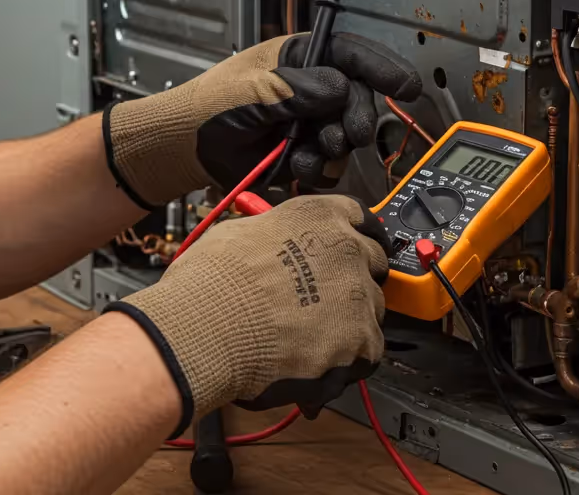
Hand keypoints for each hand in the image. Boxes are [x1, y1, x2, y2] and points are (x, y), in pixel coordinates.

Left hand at [104, 33, 420, 207]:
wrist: (185, 150)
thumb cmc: (209, 107)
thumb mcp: (253, 90)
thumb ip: (298, 89)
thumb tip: (340, 89)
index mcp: (300, 58)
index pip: (352, 55)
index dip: (383, 69)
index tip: (407, 88)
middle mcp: (311, 88)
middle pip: (357, 100)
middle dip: (356, 119)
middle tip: (350, 136)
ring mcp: (309, 122)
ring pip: (345, 136)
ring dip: (332, 149)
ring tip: (306, 154)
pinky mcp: (304, 154)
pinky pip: (329, 164)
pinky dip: (318, 169)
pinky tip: (297, 167)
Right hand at [104, 195, 389, 434]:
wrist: (206, 330)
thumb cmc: (209, 285)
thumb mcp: (238, 234)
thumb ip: (274, 238)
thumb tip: (273, 247)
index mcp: (317, 216)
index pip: (358, 216)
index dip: (353, 236)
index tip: (351, 248)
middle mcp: (345, 249)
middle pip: (371, 263)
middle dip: (352, 282)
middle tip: (326, 301)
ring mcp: (357, 295)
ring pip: (372, 310)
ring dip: (349, 323)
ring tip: (310, 340)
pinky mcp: (359, 340)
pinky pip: (368, 352)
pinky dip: (347, 361)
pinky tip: (317, 363)